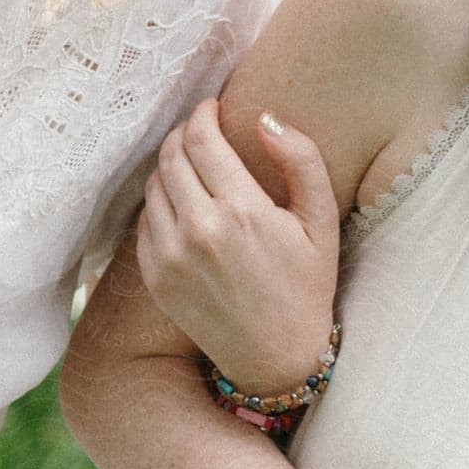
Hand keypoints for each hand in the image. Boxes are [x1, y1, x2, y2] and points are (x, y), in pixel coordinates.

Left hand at [135, 98, 340, 393]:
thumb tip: (264, 118)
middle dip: (184, 135)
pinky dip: (160, 205)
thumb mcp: (322, 222)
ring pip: (153, 186)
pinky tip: (184, 208)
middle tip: (200, 134)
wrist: (277, 358)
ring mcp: (171, 258)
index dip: (202, 114)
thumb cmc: (306, 287)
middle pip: (171, 156)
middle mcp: (199, 232)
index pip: (200, 138)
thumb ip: (301, 161)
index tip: (211, 109)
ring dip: (170, 168)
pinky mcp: (155, 278)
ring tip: (193, 169)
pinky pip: (145, 222)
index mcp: (242, 211)